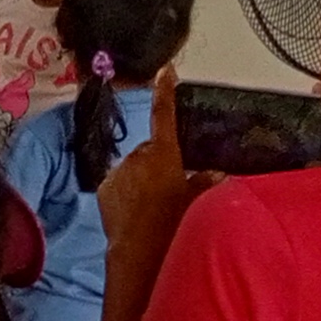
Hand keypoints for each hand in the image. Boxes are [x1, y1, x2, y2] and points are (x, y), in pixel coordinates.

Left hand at [95, 61, 209, 255]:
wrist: (139, 250)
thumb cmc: (173, 223)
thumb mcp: (196, 201)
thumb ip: (204, 182)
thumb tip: (216, 174)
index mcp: (164, 153)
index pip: (165, 115)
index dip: (165, 91)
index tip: (165, 71)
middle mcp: (138, 156)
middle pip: (151, 150)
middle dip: (157, 163)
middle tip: (167, 188)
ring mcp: (118, 171)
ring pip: (133, 168)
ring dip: (141, 179)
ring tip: (151, 205)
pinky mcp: (103, 187)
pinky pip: (118, 183)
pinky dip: (125, 191)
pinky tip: (134, 211)